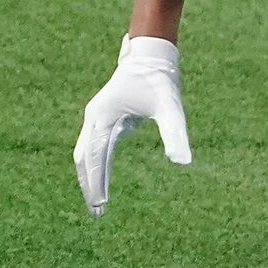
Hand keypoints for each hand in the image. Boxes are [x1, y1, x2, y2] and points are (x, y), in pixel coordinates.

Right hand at [74, 34, 190, 214]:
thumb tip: (183, 162)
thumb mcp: (171, 107)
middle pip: (85, 159)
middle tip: (97, 212)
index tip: (101, 205)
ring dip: (88, 177)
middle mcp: (95, 118)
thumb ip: (176, 134)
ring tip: (97, 203)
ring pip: (84, 154)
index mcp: (105, 117)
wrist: (150, 55)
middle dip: (89, 186)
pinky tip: (100, 180)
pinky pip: (91, 147)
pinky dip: (93, 166)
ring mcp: (95, 117)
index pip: (97, 157)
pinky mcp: (100, 117)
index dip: (97, 182)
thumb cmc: (160, 81)